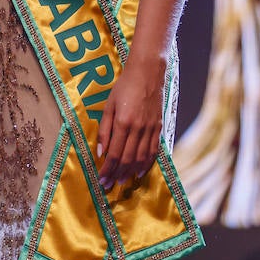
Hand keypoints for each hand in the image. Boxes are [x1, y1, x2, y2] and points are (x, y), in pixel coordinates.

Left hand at [96, 55, 166, 191]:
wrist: (148, 73)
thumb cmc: (124, 87)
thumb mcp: (108, 105)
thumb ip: (104, 129)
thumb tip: (100, 151)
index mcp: (123, 122)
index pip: (114, 153)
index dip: (107, 169)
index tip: (102, 180)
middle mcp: (138, 129)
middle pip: (127, 159)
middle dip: (117, 174)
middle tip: (109, 185)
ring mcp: (150, 129)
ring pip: (141, 158)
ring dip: (131, 172)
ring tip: (122, 181)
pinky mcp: (159, 128)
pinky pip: (154, 151)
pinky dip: (147, 164)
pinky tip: (140, 172)